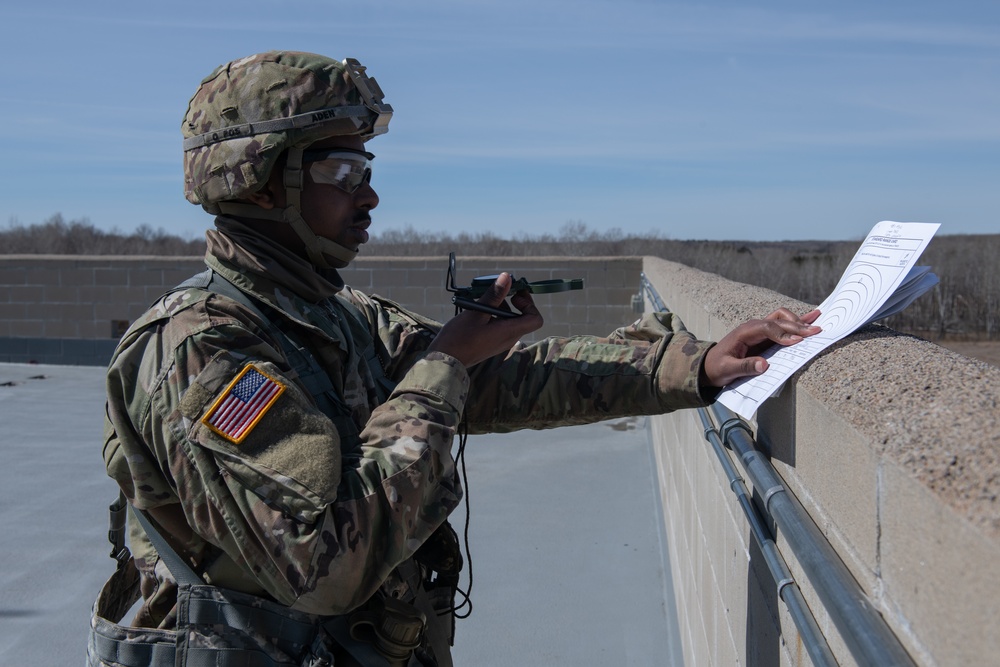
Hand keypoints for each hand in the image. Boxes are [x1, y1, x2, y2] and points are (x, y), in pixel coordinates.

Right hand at [428, 273, 543, 367]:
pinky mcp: (492, 342)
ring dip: (502, 307)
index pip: (535, 319)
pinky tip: (479, 311)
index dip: (529, 304)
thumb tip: (507, 277)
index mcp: (509, 332)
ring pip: (510, 321)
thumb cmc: (460, 337)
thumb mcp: (478, 312)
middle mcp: (509, 338)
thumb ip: (494, 295)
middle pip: (523, 318)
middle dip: (513, 302)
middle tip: (499, 292)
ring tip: (485, 300)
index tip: (514, 295)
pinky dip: (494, 315)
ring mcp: (500, 342)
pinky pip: (501, 326)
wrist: (446, 359)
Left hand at [702, 308, 821, 387]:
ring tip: (816, 327)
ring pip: (782, 319)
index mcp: (744, 332)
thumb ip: (745, 367)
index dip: (783, 333)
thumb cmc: (717, 367)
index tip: (798, 341)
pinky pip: (782, 325)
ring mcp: (760, 330)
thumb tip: (764, 365)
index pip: (767, 328)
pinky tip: (813, 317)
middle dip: (797, 327)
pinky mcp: (765, 336)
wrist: (709, 366)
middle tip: (815, 333)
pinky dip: (797, 321)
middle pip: (778, 321)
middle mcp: (753, 327)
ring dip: (798, 322)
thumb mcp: (727, 370)